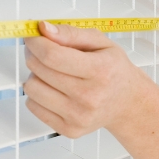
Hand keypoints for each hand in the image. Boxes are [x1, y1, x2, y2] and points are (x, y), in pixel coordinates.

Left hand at [24, 21, 153, 137]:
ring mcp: (78, 116)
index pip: (52, 56)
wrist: (126, 102)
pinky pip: (33, 106)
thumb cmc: (113, 70)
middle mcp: (90, 97)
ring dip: (36, 76)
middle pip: (39, 70)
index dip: (35, 43)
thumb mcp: (101, 42)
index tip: (32, 36)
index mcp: (100, 71)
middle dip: (34, 55)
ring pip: (32, 89)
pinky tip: (54, 90)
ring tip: (52, 73)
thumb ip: (70, 33)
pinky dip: (38, 94)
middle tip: (44, 51)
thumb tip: (44, 28)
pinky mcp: (69, 129)